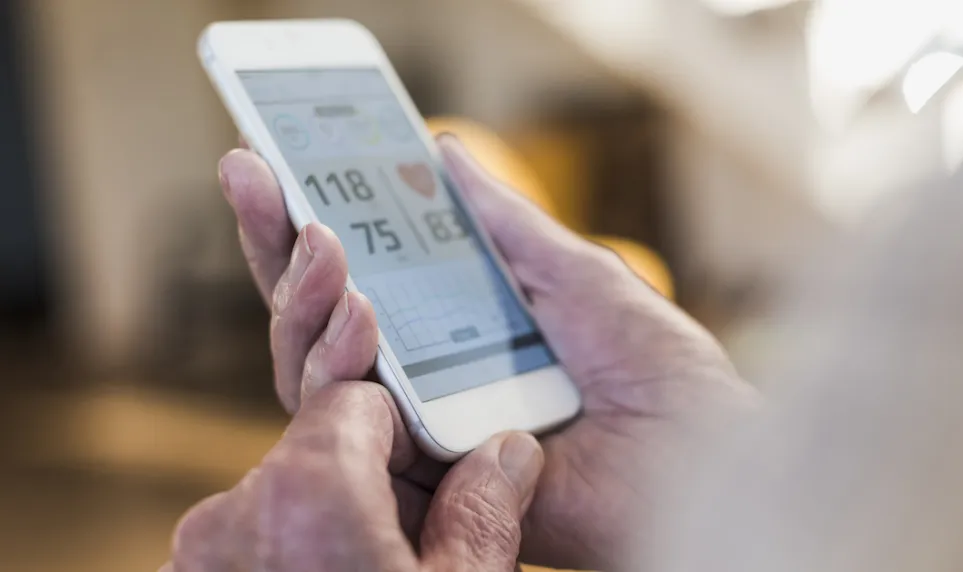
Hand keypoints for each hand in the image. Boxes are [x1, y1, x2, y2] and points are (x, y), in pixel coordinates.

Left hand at [164, 380, 544, 570]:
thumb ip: (484, 513)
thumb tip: (509, 451)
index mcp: (309, 492)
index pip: (355, 397)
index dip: (402, 408)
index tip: (434, 429)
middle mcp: (232, 513)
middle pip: (311, 440)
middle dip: (360, 441)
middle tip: (397, 447)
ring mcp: (198, 559)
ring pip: (280, 498)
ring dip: (325, 507)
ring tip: (378, 540)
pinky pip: (248, 546)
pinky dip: (286, 547)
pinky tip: (335, 563)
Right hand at [217, 136, 755, 569]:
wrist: (697, 454)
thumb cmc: (657, 371)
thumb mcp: (575, 275)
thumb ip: (505, 226)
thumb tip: (447, 154)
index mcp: (460, 335)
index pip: (363, 281)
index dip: (310, 225)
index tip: (272, 165)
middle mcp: (428, 386)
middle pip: (322, 323)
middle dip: (278, 247)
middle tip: (255, 177)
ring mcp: (420, 437)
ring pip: (317, 376)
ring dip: (303, 301)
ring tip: (314, 237)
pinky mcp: (424, 488)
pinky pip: (353, 438)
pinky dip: (337, 372)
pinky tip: (347, 308)